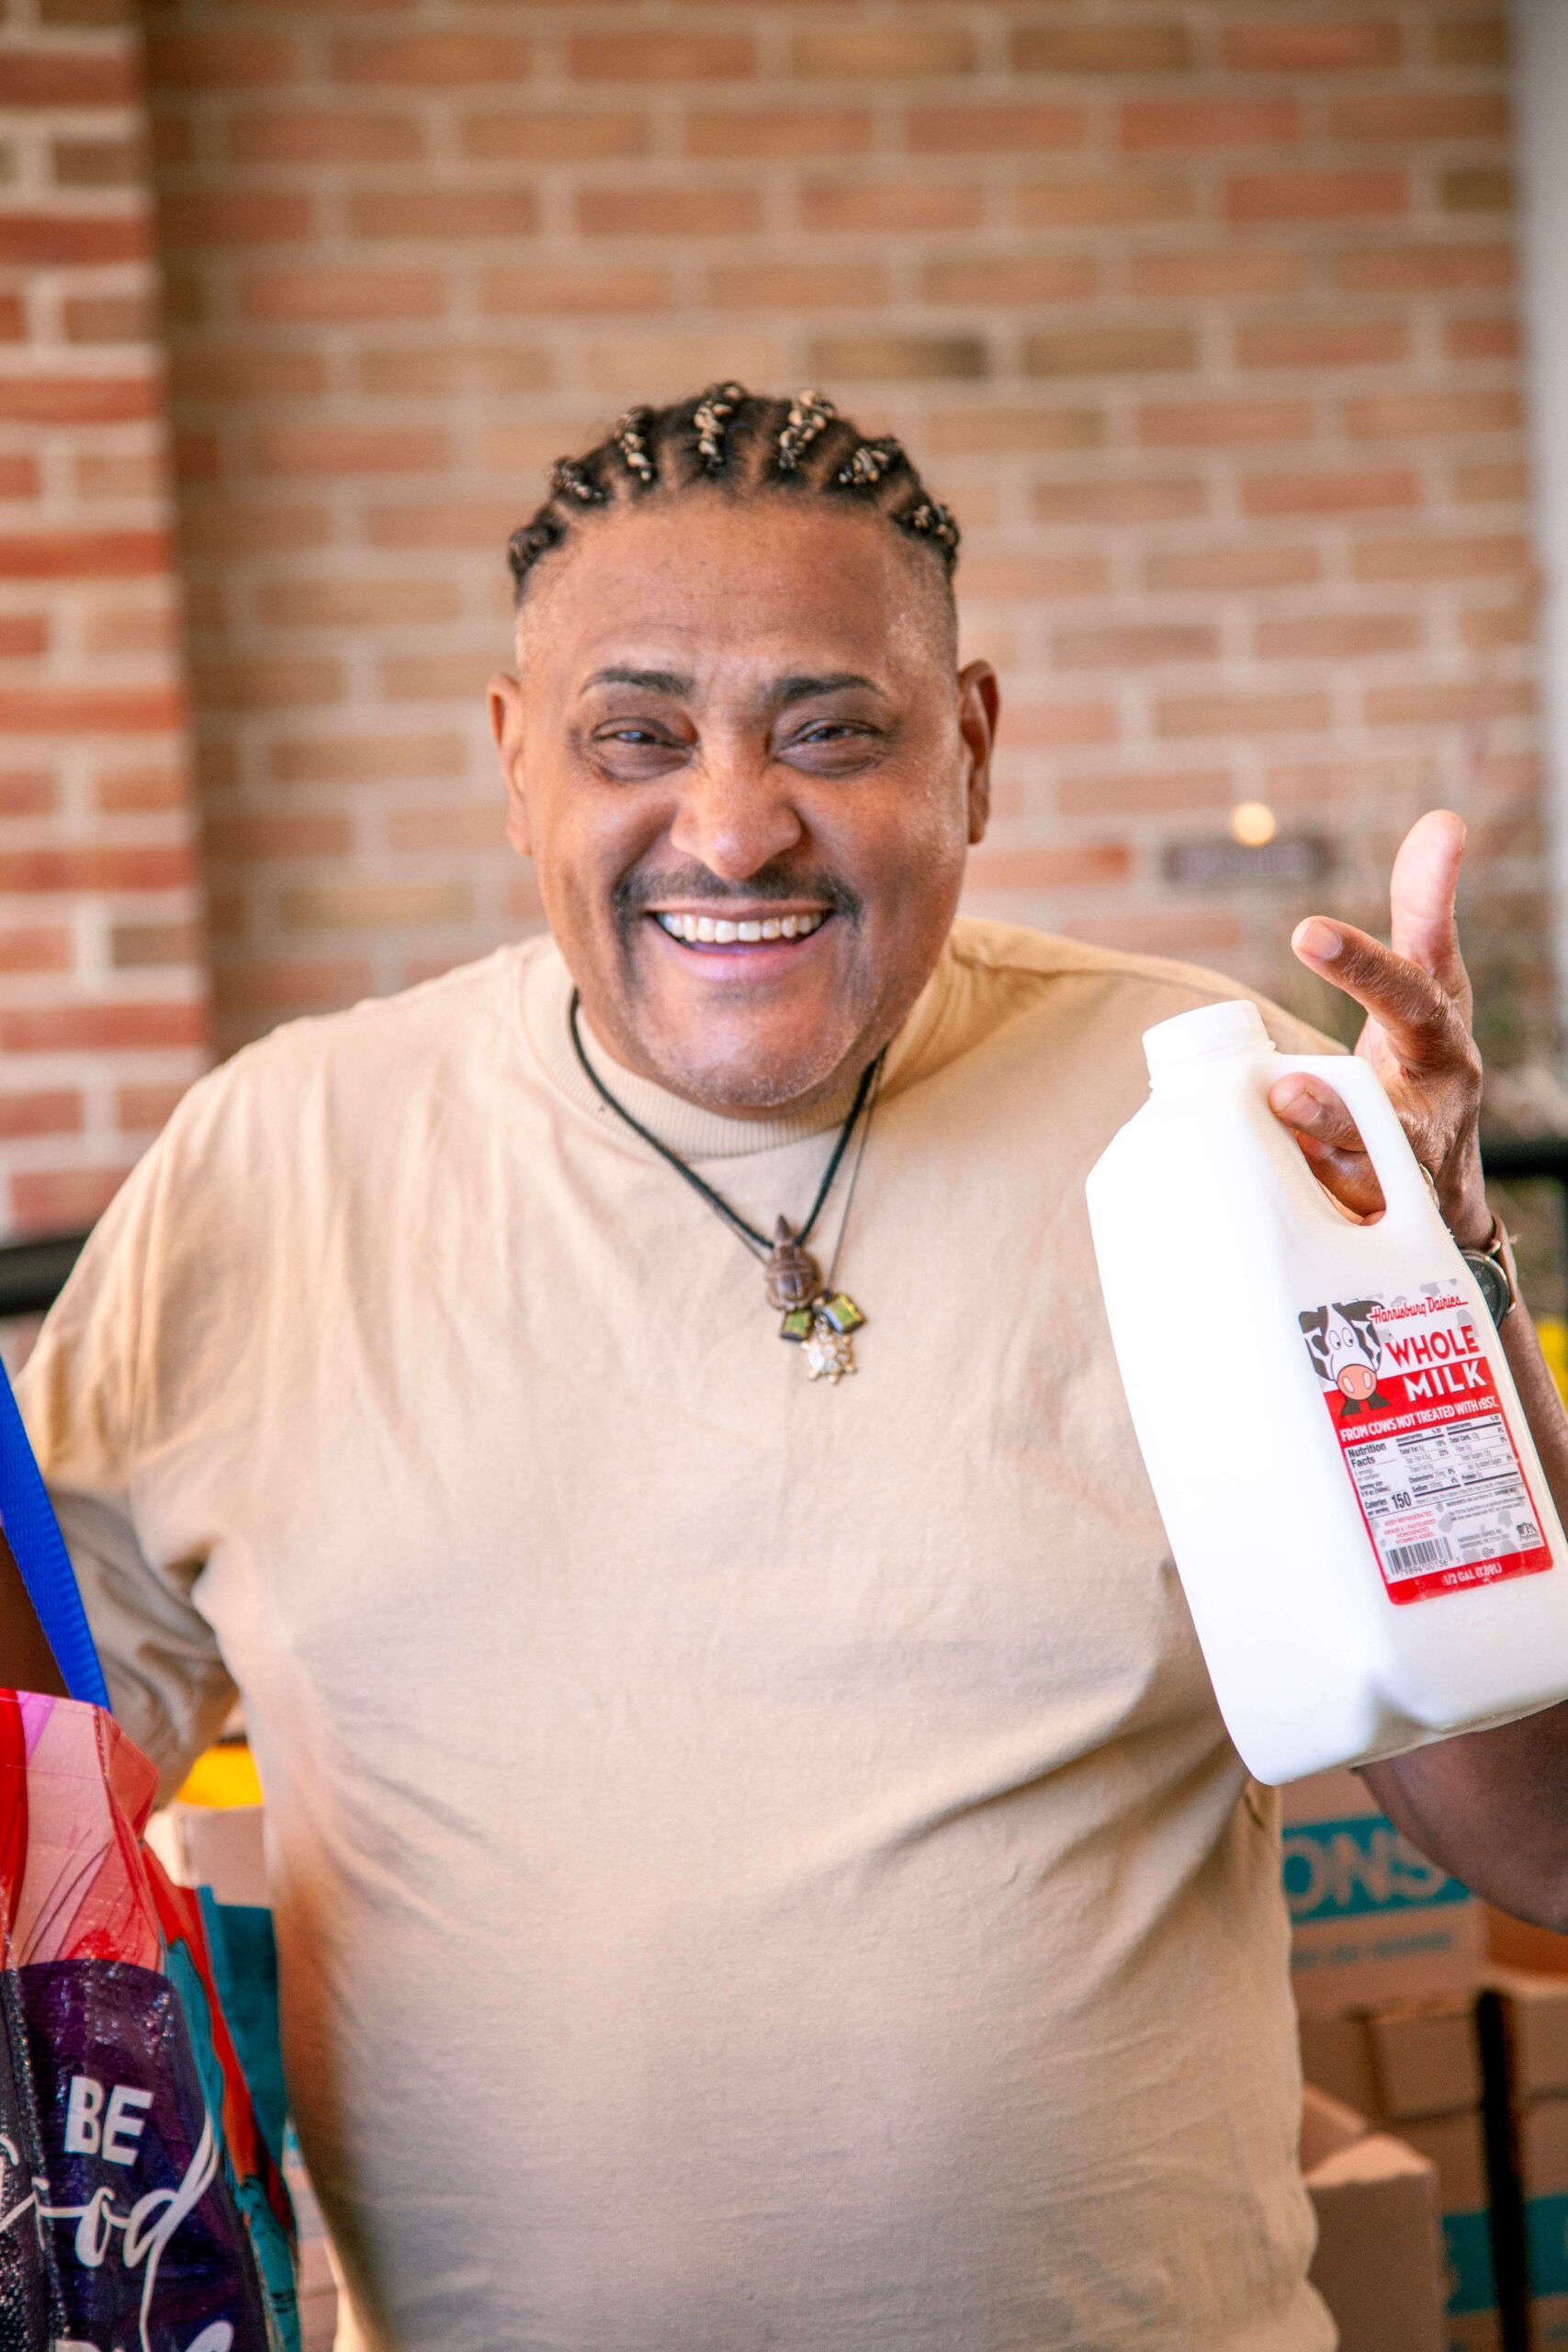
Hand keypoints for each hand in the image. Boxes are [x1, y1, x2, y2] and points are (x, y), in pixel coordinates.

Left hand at [1267, 809, 1489, 1245]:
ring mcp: (1405, 1172)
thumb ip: (1423, 911)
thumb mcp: (1429, 988)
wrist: (1443, 1190)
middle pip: (1393, 1112)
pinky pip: (1342, 1221)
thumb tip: (1442, 821)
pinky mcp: (1375, 1223)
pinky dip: (1310, 1205)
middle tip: (1286, 1085)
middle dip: (1341, 1095)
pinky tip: (1267, 1192)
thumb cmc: (1423, 1067)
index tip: (1306, 930)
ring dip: (1324, 1152)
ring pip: (1371, 1171)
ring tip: (1280, 1124)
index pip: (1413, 993)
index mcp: (1439, 1043)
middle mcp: (1430, 1109)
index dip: (1366, 964)